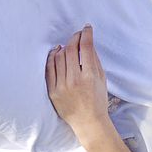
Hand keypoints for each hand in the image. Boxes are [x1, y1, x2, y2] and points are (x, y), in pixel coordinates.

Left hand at [45, 25, 109, 140]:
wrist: (88, 123)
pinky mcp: (53, 90)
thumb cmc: (98, 102)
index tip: (86, 29)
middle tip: (77, 35)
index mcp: (89, 78)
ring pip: (59, 57)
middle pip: (70, 50)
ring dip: (63, 48)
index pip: (86, 49)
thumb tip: (88, 45)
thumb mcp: (102, 82)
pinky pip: (49, 68)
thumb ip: (95, 63)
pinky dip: (52, 57)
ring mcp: (62, 85)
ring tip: (67, 46)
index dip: (86, 35)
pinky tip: (56, 53)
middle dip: (74, 39)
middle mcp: (75, 80)